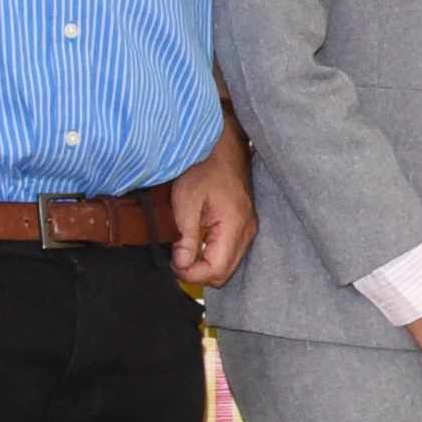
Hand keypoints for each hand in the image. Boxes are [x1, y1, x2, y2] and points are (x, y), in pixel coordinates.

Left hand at [168, 127, 255, 284]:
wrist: (222, 146)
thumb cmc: (205, 167)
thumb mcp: (186, 200)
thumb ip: (186, 236)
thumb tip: (182, 265)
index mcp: (234, 226)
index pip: (216, 270)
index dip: (192, 275)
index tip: (173, 265)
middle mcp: (247, 232)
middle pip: (224, 273)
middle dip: (198, 273)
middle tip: (176, 260)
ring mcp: (248, 230)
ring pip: (227, 265)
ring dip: (205, 264)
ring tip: (184, 250)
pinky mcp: (243, 226)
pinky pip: (229, 252)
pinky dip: (212, 254)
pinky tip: (197, 242)